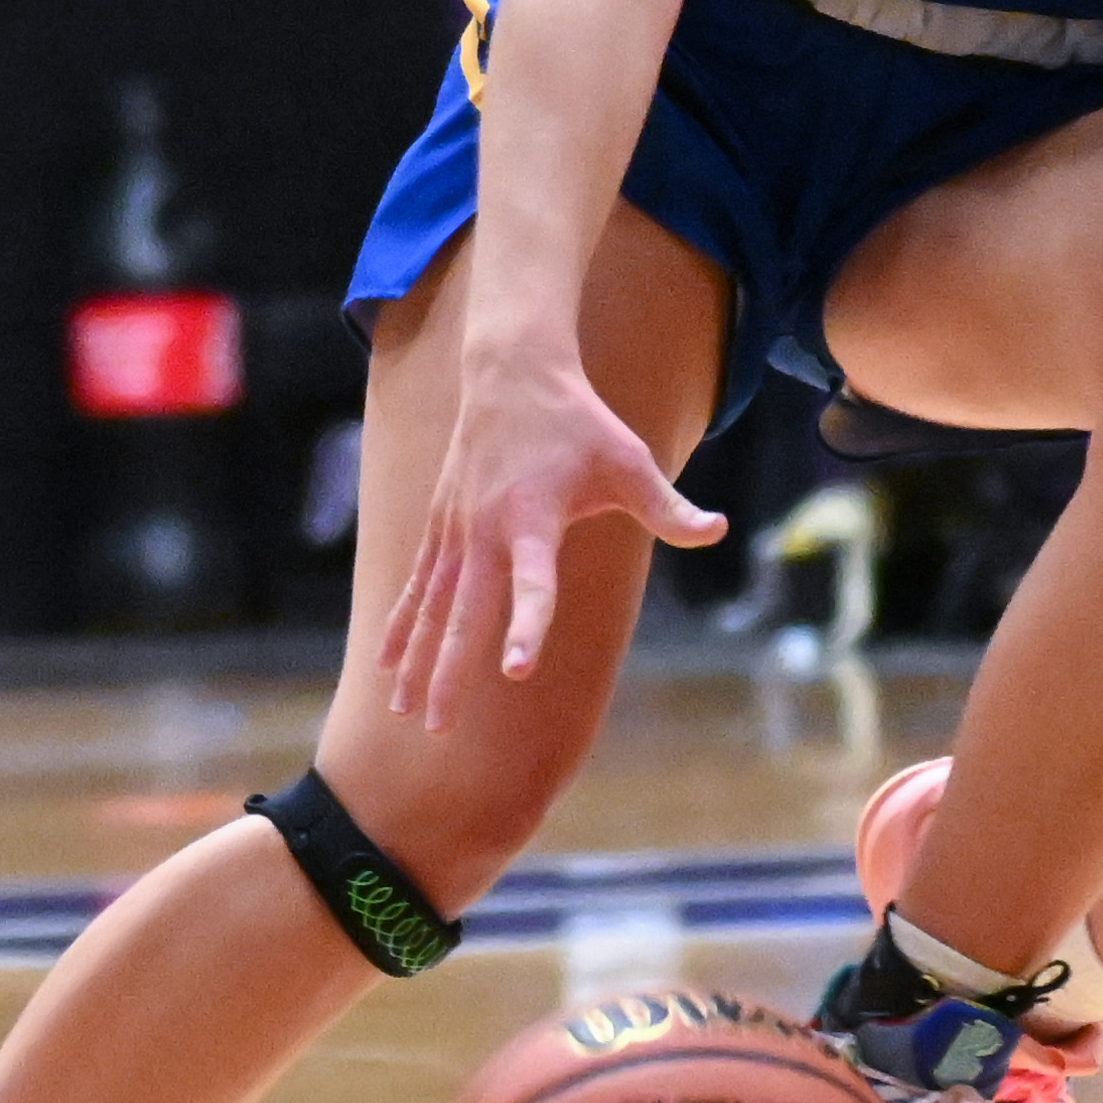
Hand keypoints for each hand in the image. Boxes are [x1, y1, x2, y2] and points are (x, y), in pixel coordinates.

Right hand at [383, 335, 720, 723]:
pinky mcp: (441, 526)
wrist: (512, 373)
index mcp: (532, 520)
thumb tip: (718, 529)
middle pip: (463, 614)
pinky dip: (399, 626)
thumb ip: (667, 507)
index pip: (532, 584)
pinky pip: (415, 586)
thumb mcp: (630, 461)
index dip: (527, 626)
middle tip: (438, 729)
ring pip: (430, 608)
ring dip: (415, 660)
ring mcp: (456, 531)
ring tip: (404, 713)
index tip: (516, 670)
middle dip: (450, 673)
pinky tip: (384, 665)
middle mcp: (484, 531)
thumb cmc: (580, 424)